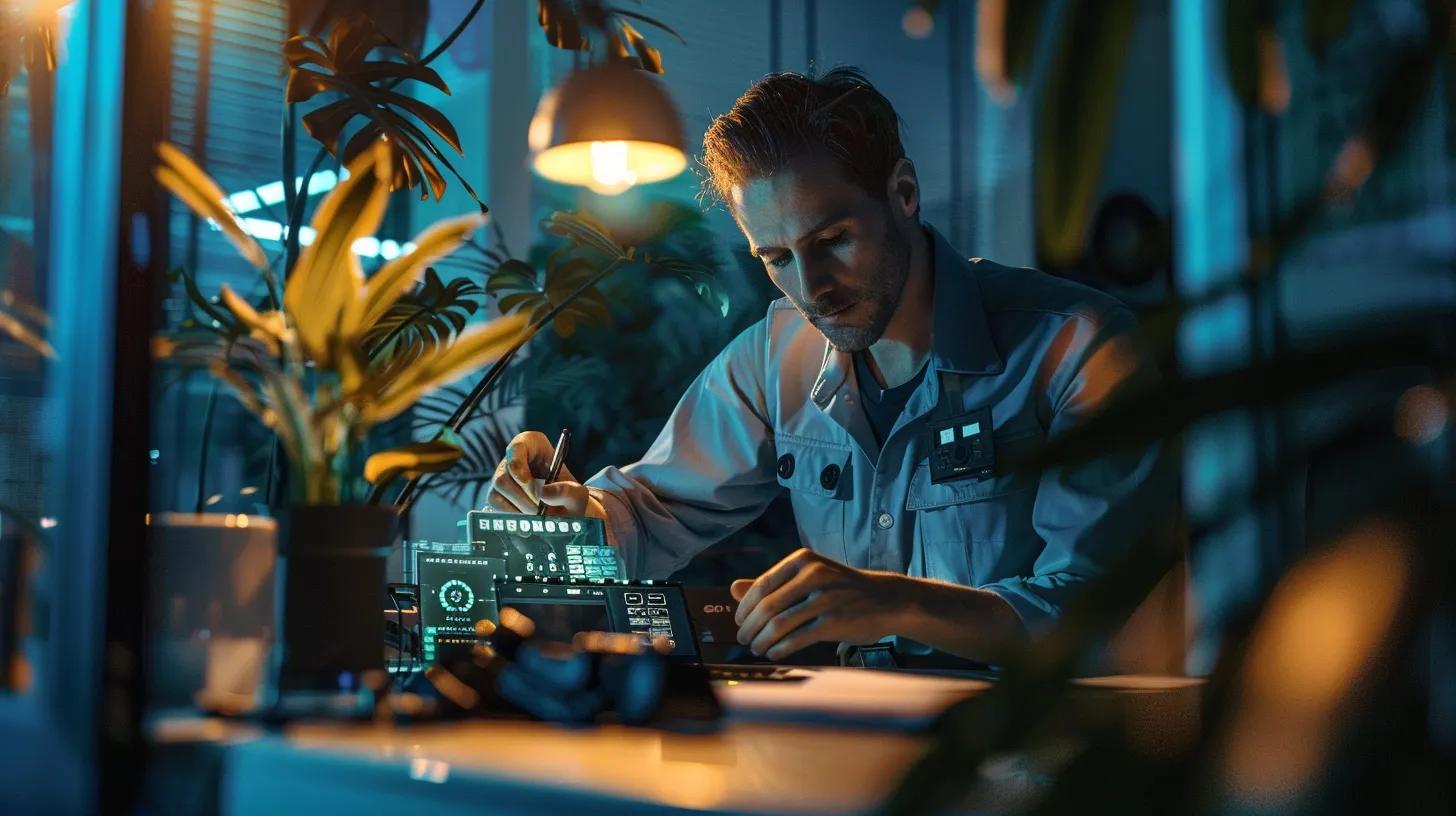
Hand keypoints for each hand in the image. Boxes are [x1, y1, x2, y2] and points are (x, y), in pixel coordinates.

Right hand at [485, 431, 605, 518]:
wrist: (567, 513)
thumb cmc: (571, 498)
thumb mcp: (578, 494)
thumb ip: (569, 492)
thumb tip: (544, 494)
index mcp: (533, 445)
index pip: (517, 447)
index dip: (519, 466)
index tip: (532, 487)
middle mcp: (513, 458)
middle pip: (503, 477)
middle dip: (523, 498)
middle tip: (540, 511)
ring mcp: (501, 477)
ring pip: (496, 493)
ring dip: (518, 509)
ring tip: (537, 517)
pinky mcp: (496, 495)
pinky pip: (495, 506)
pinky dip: (512, 516)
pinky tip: (527, 520)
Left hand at [731, 548, 906, 660]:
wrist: (887, 600)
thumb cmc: (842, 589)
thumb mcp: (810, 576)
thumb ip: (773, 583)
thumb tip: (733, 588)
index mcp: (804, 560)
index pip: (762, 585)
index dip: (745, 607)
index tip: (739, 621)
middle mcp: (814, 576)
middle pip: (767, 606)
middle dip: (749, 627)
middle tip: (743, 639)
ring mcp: (826, 599)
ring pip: (778, 624)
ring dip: (761, 641)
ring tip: (756, 648)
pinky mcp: (834, 623)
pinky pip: (796, 639)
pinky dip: (779, 649)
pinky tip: (773, 653)